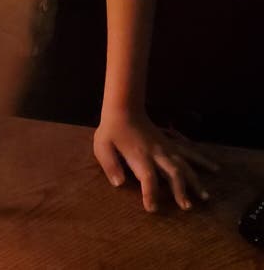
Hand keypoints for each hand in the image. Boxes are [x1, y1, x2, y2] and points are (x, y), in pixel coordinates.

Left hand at [94, 108, 218, 211]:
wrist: (124, 108)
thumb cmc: (112, 130)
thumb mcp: (102, 146)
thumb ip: (110, 165)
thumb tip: (119, 184)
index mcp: (139, 156)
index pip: (147, 177)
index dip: (150, 193)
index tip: (152, 209)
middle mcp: (156, 153)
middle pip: (172, 172)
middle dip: (180, 190)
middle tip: (187, 207)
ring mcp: (166, 147)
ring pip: (185, 163)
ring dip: (195, 180)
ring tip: (205, 196)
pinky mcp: (170, 142)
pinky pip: (188, 150)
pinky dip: (201, 159)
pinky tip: (213, 167)